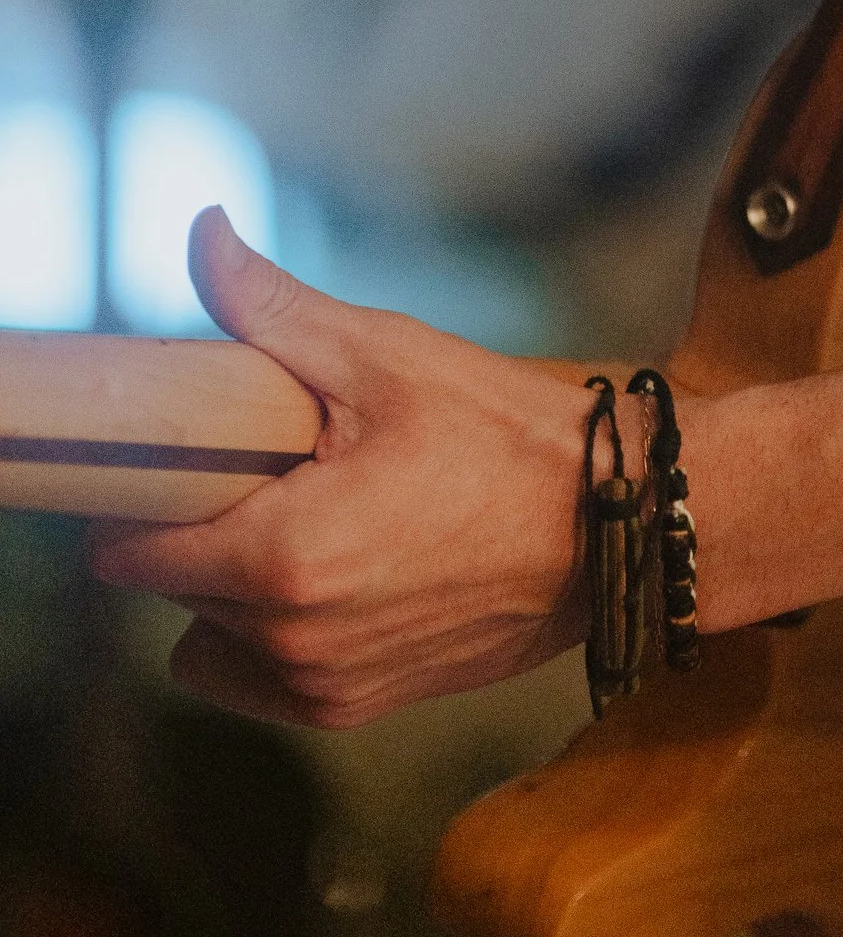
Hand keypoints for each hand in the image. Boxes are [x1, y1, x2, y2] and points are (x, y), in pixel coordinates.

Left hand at [90, 208, 589, 728]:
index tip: (188, 456)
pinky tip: (339, 573)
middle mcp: (290, 640)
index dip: (144, 494)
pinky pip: (264, 679)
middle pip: (176, 588)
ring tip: (310, 522)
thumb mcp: (385, 354)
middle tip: (275, 469)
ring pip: (213, 638)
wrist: (618, 525)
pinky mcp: (361, 706)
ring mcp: (324, 685)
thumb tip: (201, 230)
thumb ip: (270, 305)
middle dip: (204, 527)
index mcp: (280, 557)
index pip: (131, 553)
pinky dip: (277, 635)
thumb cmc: (508, 436)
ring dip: (235, 588)